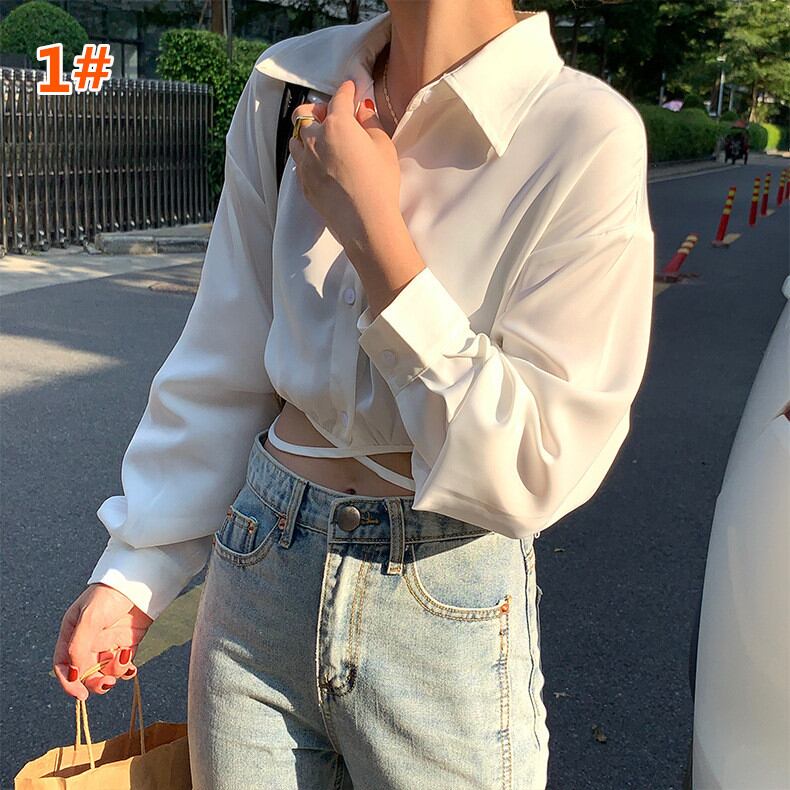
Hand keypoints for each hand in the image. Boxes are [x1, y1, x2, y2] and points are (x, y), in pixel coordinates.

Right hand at [53, 583, 153, 700]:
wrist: (139, 582)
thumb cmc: (110, 594)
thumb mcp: (90, 617)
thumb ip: (79, 645)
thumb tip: (73, 673)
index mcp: (72, 633)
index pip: (63, 664)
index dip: (68, 681)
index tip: (79, 694)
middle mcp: (87, 641)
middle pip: (84, 673)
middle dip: (93, 682)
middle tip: (106, 684)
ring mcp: (108, 643)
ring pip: (104, 672)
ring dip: (112, 675)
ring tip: (123, 663)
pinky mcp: (126, 644)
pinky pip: (122, 666)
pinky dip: (125, 671)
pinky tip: (131, 667)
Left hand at [287, 79, 401, 262]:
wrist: (366, 223)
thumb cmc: (380, 182)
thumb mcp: (383, 146)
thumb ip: (370, 122)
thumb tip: (361, 111)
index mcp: (337, 124)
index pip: (339, 98)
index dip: (346, 90)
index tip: (350, 88)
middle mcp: (314, 139)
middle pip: (304, 114)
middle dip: (317, 110)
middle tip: (332, 115)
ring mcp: (305, 163)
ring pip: (296, 138)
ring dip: (307, 133)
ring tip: (323, 140)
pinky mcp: (303, 183)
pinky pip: (299, 162)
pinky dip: (307, 156)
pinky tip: (321, 162)